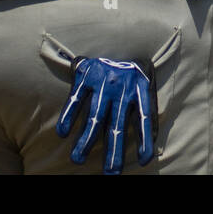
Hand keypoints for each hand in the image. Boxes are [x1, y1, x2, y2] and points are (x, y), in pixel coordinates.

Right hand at [56, 56, 156, 173]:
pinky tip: (63, 133)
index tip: (144, 161)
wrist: (114, 41)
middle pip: (117, 125)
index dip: (145, 140)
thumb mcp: (142, 85)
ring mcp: (104, 81)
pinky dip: (69, 115)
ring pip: (95, 116)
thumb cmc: (129, 73)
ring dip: (86, 140)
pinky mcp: (86, 75)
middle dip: (114, 151)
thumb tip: (149, 142)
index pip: (145, 119)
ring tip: (78, 159)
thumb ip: (142, 108)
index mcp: (140, 89)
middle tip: (110, 172)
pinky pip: (76, 99)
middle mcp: (122, 87)